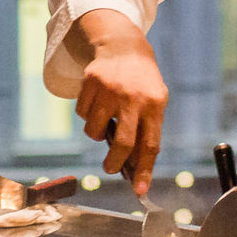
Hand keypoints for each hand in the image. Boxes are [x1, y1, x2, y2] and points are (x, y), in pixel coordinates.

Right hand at [72, 10, 167, 190]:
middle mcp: (133, 97)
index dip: (144, 170)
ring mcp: (111, 89)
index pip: (151, 144)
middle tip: (110, 169)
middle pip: (123, 143)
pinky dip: (86, 115)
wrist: (123, 45)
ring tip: (105, 121)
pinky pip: (82, 114)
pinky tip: (96, 102)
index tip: (140, 191)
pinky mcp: (91, 82)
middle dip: (114, 163)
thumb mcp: (154, 102)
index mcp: (155, 104)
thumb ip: (147, 131)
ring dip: (97, 134)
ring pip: (95, 131)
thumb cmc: (142, 82)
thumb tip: (135, 168)